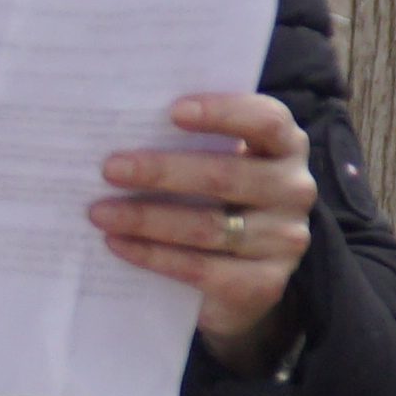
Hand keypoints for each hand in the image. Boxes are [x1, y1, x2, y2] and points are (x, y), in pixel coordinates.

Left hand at [95, 90, 317, 369]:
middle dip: (161, 172)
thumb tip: (119, 129)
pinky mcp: (266, 284)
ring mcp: (285, 240)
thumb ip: (187, 144)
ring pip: (209, 227)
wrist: (238, 279)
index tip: (173, 112)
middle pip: (226, 176)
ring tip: (100, 213)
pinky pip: (202, 269)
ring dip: (146, 219)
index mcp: (285, 146)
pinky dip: (153, 256)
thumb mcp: (213, 164)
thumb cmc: (215, 200)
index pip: (266, 121)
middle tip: (109, 169)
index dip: (223, 113)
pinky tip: (118, 245)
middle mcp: (295, 189)